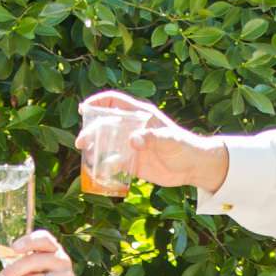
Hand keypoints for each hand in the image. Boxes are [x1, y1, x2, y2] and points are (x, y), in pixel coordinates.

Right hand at [80, 90, 229, 191]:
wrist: (194, 168)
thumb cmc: (185, 147)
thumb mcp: (170, 140)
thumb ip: (152, 138)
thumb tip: (132, 140)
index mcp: (140, 115)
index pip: (114, 102)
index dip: (98, 102)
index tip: (84, 109)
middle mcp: (132, 128)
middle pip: (105, 124)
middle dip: (91, 131)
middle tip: (81, 142)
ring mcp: (131, 146)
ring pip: (106, 144)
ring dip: (94, 149)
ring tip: (86, 157)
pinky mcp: (132, 163)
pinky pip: (114, 164)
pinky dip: (105, 167)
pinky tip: (99, 173)